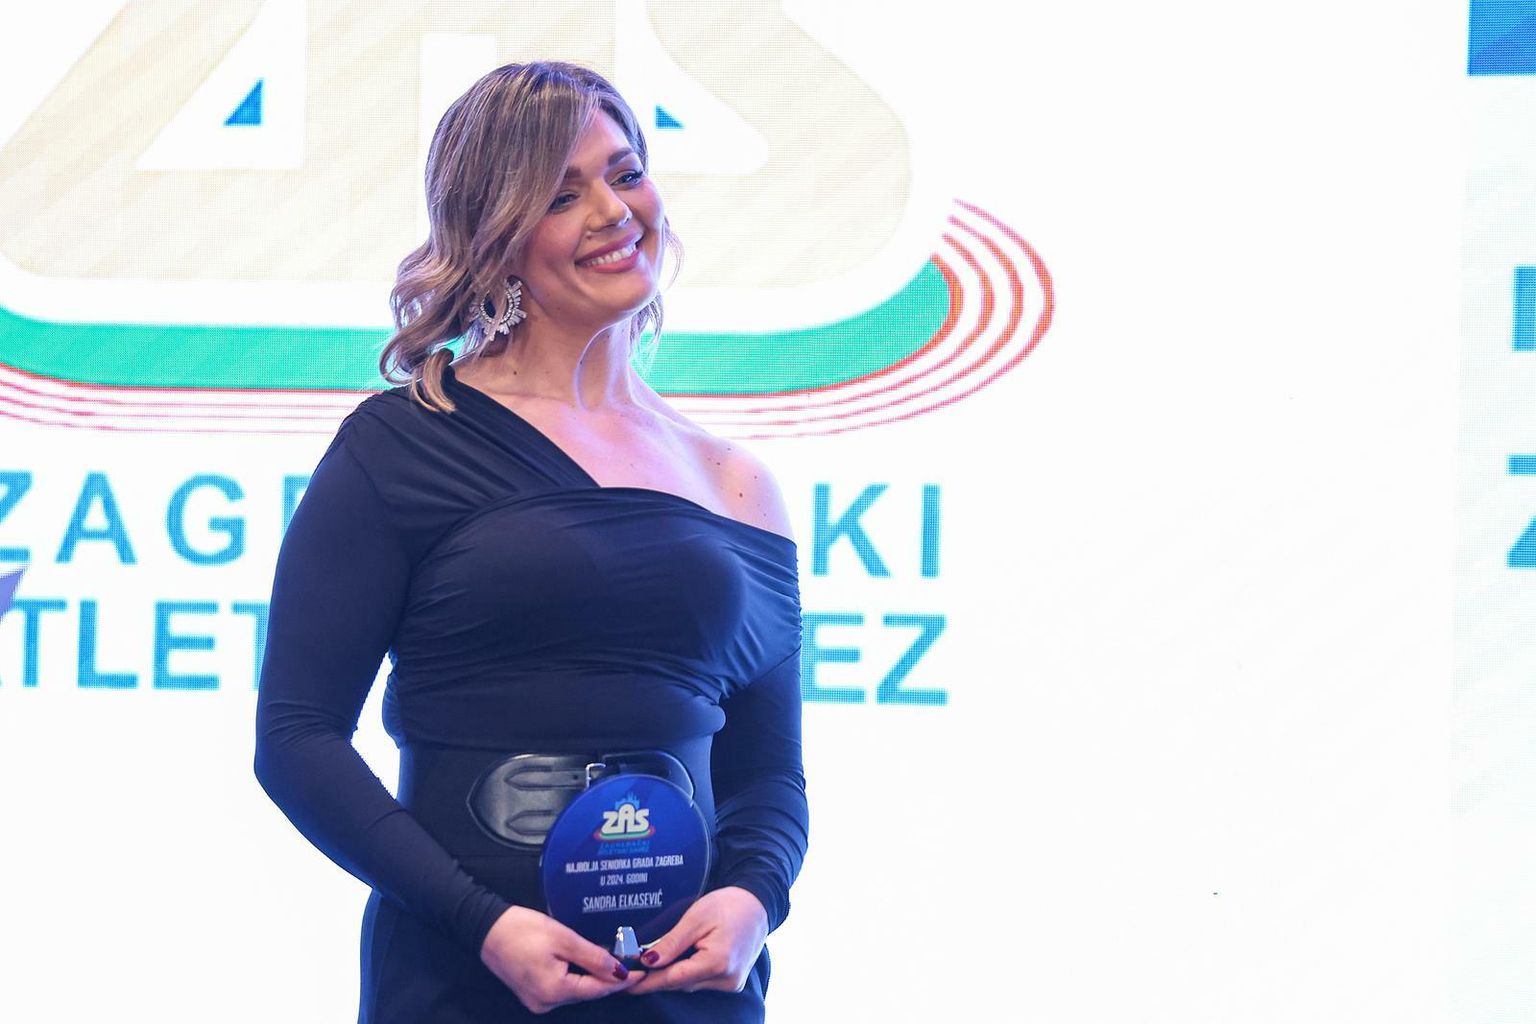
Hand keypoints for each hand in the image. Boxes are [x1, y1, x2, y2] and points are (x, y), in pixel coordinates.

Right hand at [479, 905, 641, 1013]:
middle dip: (610, 980)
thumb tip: (619, 971)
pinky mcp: (532, 993)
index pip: (598, 989)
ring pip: (576, 991)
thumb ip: (593, 957)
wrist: (486, 928)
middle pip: (588, 993)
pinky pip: (563, 988)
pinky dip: (578, 978)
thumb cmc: (523, 929)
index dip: (622, 981)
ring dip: (595, 978)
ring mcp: (537, 1001)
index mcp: (554, 991)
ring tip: (617, 962)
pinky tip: (590, 965)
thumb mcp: (563, 938)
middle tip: (633, 964)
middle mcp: (546, 1003)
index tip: (642, 973)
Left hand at [626, 886, 768, 994]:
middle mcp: (727, 979)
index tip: (627, 985)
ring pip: (690, 984)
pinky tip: (680, 960)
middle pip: (681, 983)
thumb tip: (648, 961)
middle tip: (635, 967)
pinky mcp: (732, 982)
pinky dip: (688, 973)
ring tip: (656, 960)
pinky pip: (702, 981)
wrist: (759, 905)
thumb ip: (672, 943)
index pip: (674, 978)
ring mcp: (731, 984)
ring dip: (673, 974)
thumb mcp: (696, 917)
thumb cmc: (729, 905)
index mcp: (718, 962)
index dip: (648, 982)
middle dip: (658, 976)